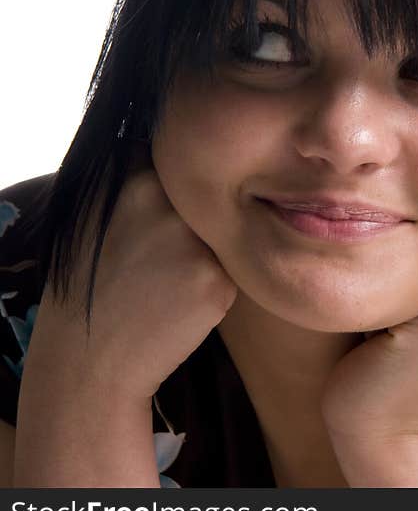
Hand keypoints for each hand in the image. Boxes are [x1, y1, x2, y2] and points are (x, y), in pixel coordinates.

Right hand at [25, 143, 238, 400]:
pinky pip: (234, 268)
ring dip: (211, 254)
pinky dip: (217, 284)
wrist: (90, 359)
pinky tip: (181, 301)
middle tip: (165, 258)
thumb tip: (185, 151)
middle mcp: (164, 202)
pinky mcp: (216, 278)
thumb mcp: (99, 215)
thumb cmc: (95, 284)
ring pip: (226, 234)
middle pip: (211, 200)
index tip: (173, 210)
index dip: (186, 186)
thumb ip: (138, 178)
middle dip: (201, 222)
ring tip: (169, 281)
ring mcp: (192, 240)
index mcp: (131, 177)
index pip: (185, 164)